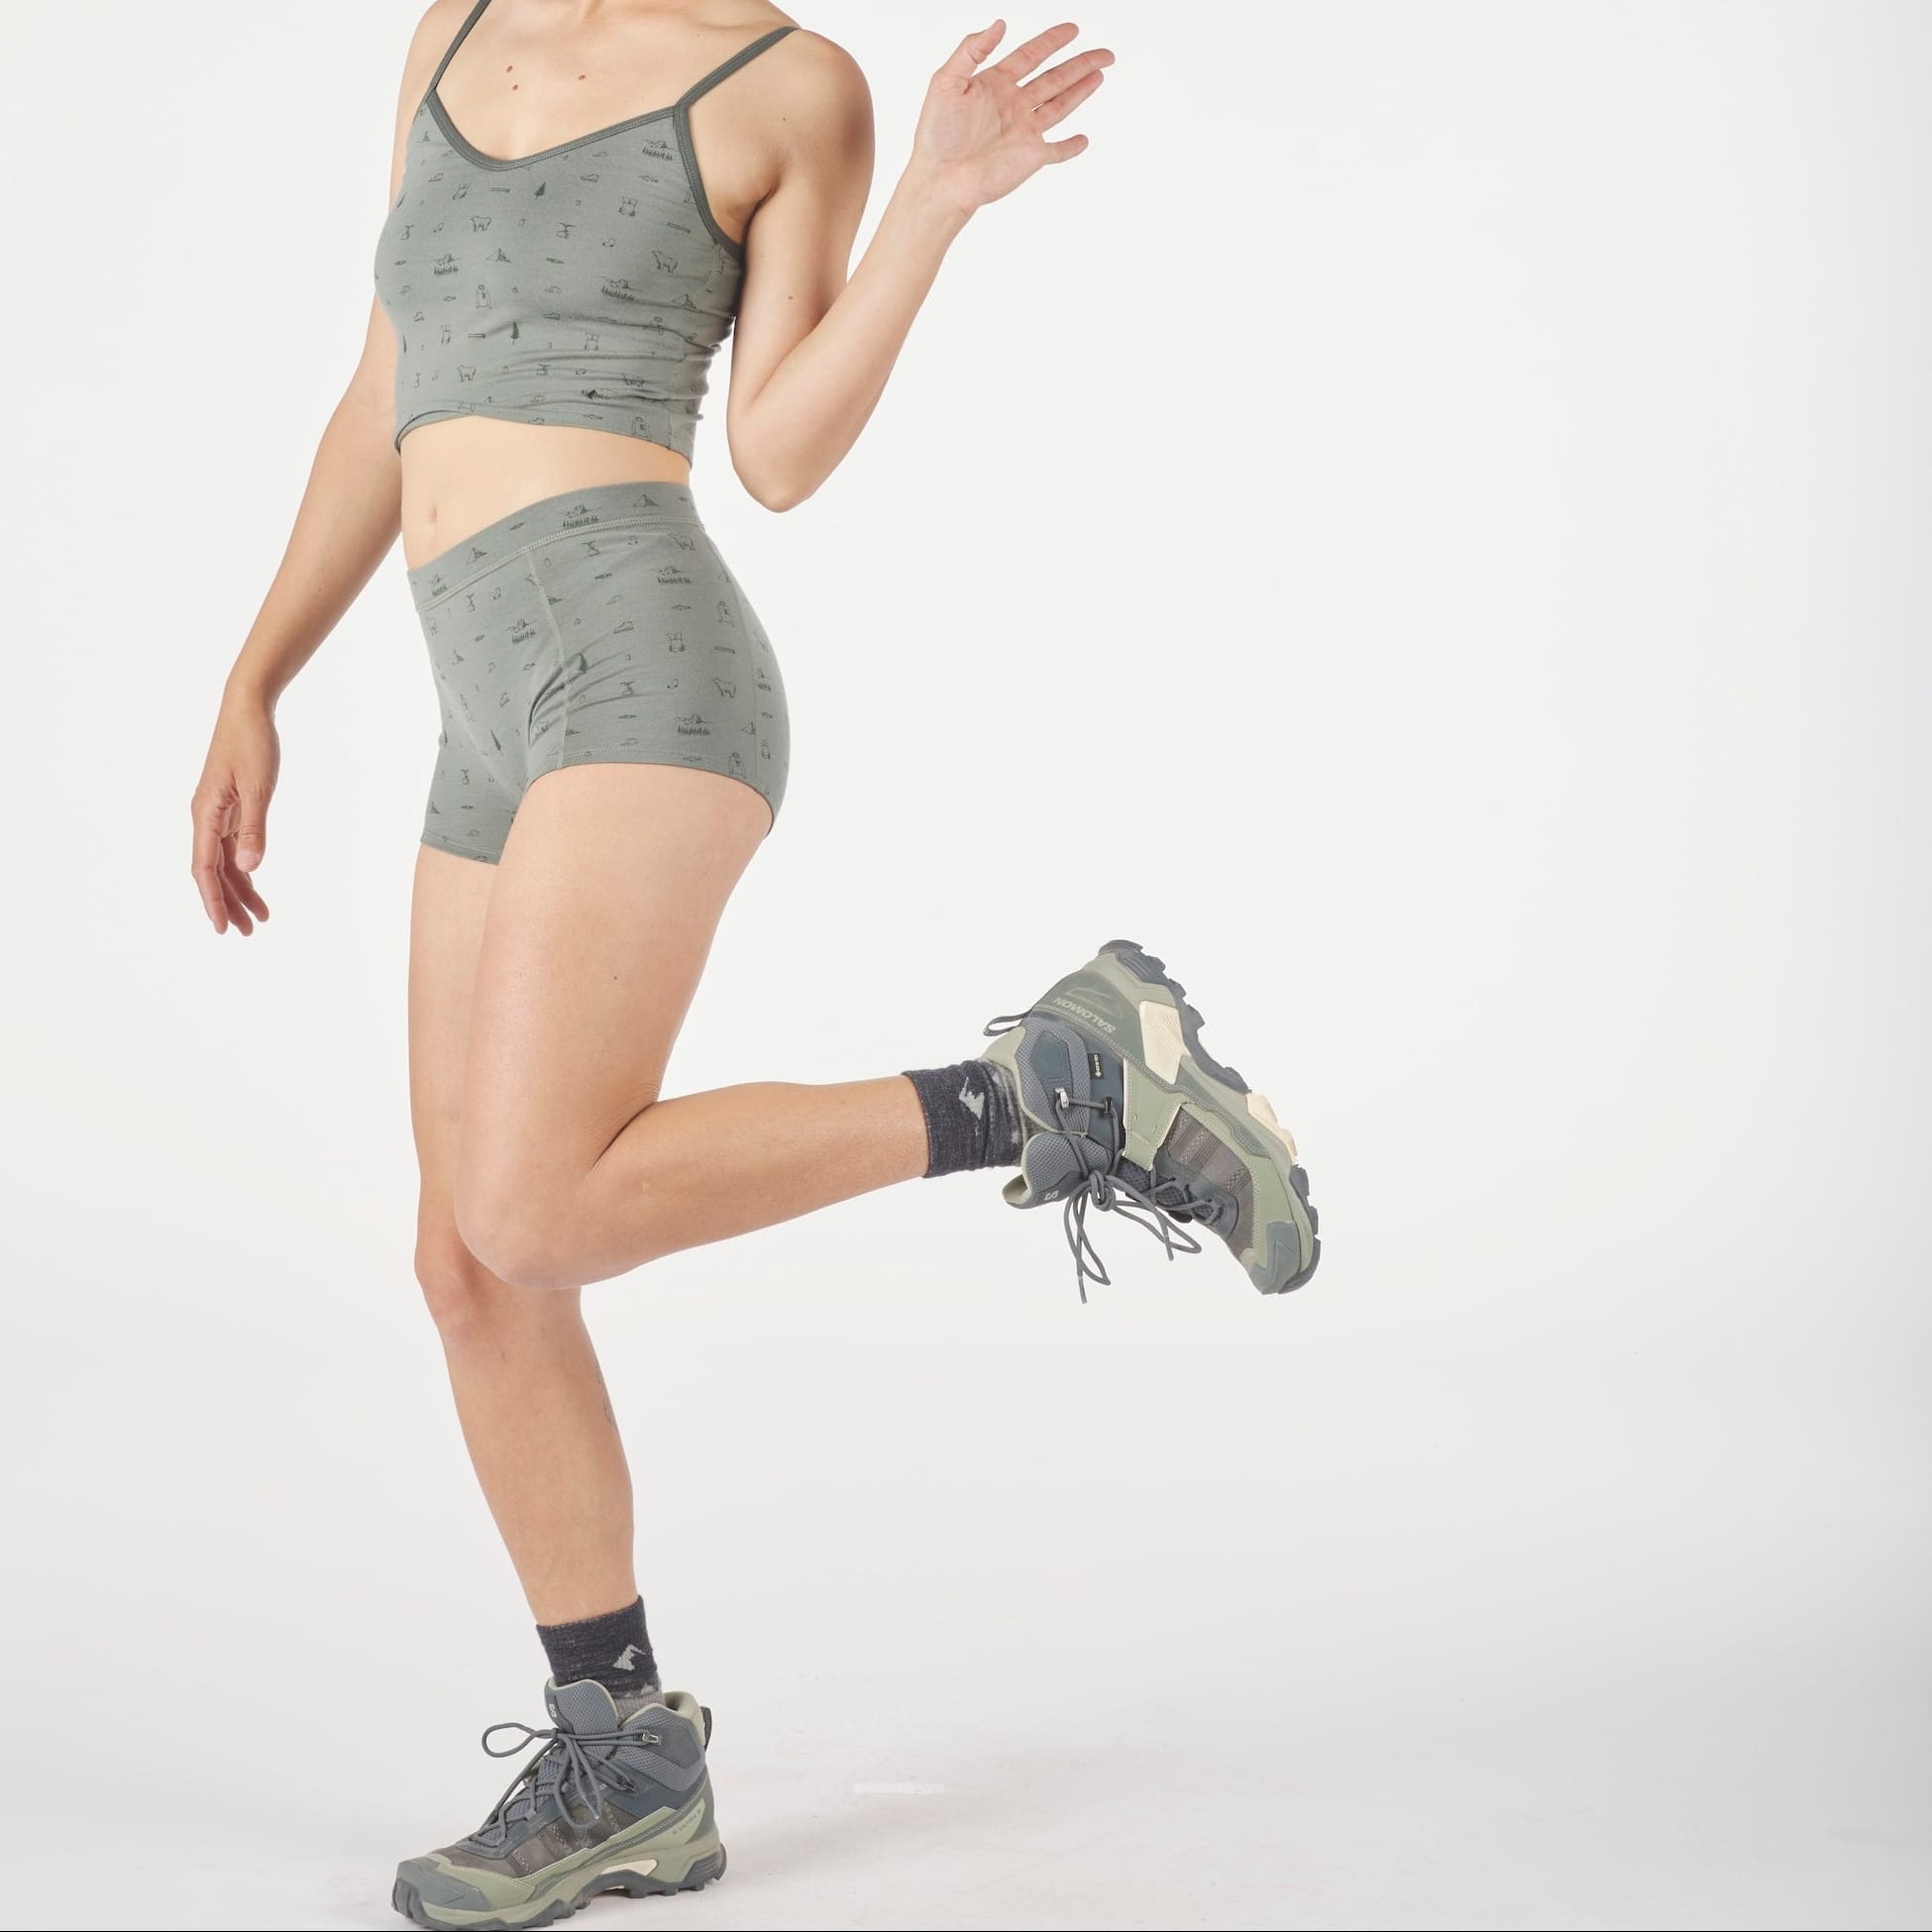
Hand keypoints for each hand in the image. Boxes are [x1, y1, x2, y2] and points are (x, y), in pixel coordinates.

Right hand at [190, 696, 278, 936]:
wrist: (248, 711)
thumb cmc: (252, 744)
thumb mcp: (259, 787)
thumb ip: (254, 829)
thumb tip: (249, 867)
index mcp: (206, 814)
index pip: (204, 869)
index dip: (212, 900)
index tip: (222, 927)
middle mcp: (206, 818)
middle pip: (213, 872)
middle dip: (228, 903)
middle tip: (247, 932)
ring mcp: (217, 814)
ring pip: (224, 862)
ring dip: (239, 890)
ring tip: (258, 918)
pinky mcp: (230, 809)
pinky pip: (232, 847)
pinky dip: (243, 868)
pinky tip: (254, 885)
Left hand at [912, 20, 1112, 215]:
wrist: (941, 180)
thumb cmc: (936, 134)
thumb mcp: (946, 80)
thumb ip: (971, 49)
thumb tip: (999, 24)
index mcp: (994, 84)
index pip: (1030, 55)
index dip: (1051, 41)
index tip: (1072, 29)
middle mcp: (1013, 105)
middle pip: (1054, 78)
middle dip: (1080, 63)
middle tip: (1104, 53)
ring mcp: (1024, 132)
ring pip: (1060, 105)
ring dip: (1081, 91)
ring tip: (1100, 75)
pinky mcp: (1030, 157)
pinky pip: (1057, 151)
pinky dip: (1071, 146)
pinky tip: (1084, 140)